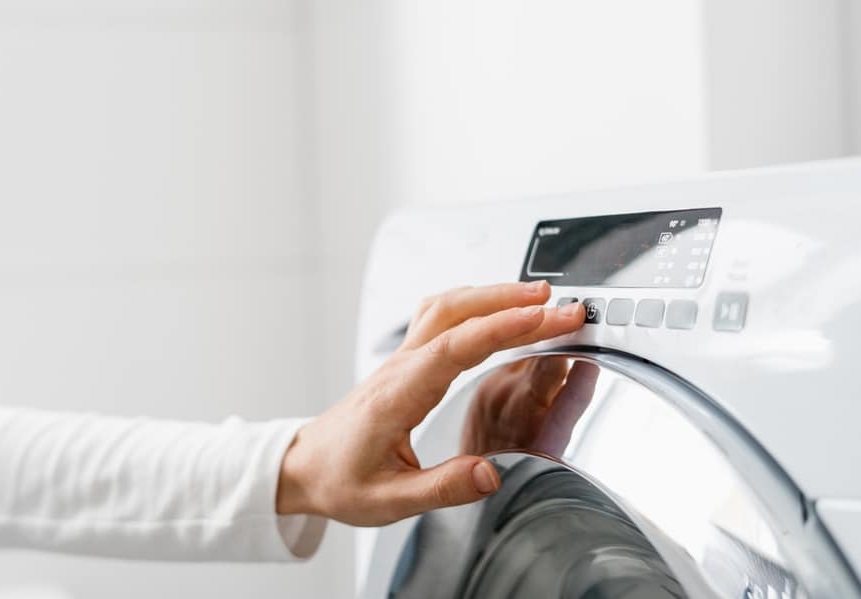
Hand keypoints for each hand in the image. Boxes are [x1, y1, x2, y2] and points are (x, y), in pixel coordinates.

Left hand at [275, 281, 584, 525]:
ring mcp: (402, 360)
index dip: (504, 328)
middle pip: (455, 312)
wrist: (305, 466)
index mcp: (399, 395)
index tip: (545, 320)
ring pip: (447, 307)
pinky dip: (475, 304)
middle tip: (559, 306)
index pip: (457, 346)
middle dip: (511, 302)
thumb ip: (442, 488)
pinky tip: (495, 309)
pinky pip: (441, 317)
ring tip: (538, 299)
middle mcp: (401, 368)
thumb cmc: (340, 479)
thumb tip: (488, 474)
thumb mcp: (389, 501)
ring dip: (493, 296)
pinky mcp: (407, 362)